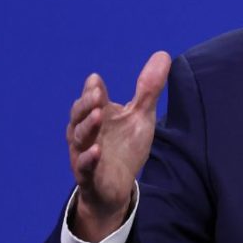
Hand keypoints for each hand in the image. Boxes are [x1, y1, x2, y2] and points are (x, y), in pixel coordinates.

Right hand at [66, 51, 171, 241]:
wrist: (117, 187)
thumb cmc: (124, 147)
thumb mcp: (140, 116)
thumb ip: (148, 89)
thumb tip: (163, 54)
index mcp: (96, 115)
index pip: (90, 99)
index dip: (92, 90)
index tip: (96, 81)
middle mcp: (85, 133)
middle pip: (79, 116)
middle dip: (86, 105)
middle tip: (96, 95)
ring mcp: (84, 154)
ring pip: (79, 139)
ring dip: (87, 127)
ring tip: (97, 116)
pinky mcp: (89, 176)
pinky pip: (84, 167)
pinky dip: (88, 159)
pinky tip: (96, 151)